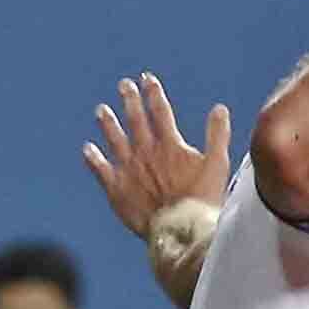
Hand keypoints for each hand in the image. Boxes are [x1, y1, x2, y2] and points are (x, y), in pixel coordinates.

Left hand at [82, 74, 232, 240]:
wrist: (178, 230)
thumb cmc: (201, 200)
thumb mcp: (217, 164)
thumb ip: (217, 135)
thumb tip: (220, 109)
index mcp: (169, 145)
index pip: (160, 111)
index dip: (153, 93)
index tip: (147, 78)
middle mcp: (146, 152)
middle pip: (135, 120)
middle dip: (129, 100)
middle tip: (123, 85)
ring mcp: (129, 169)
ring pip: (115, 139)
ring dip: (108, 123)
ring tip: (101, 110)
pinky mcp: (116, 189)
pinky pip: (101, 169)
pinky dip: (93, 158)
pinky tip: (87, 149)